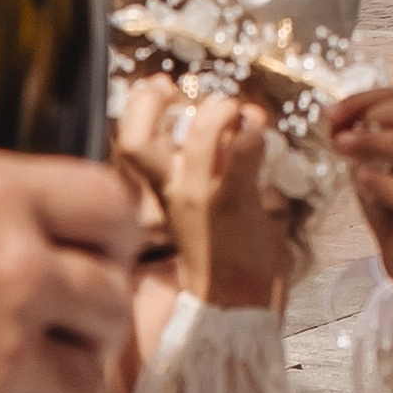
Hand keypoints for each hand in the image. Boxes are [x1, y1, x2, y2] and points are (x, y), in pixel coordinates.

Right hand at [114, 77, 296, 309]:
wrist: (234, 306)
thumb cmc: (222, 258)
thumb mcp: (200, 210)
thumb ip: (211, 167)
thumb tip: (242, 123)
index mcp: (161, 193)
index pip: (129, 144)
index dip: (140, 107)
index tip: (161, 86)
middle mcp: (173, 192)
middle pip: (138, 141)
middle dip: (159, 102)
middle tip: (200, 95)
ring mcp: (201, 197)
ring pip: (202, 135)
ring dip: (226, 111)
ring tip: (246, 113)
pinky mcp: (235, 203)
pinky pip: (244, 151)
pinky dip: (256, 134)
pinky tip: (264, 136)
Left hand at [330, 86, 392, 334]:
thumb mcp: (377, 170)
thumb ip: (361, 146)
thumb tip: (332, 121)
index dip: (369, 99)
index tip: (334, 111)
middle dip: (373, 113)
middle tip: (338, 126)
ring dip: (375, 142)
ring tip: (342, 146)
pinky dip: (383, 181)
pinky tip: (361, 179)